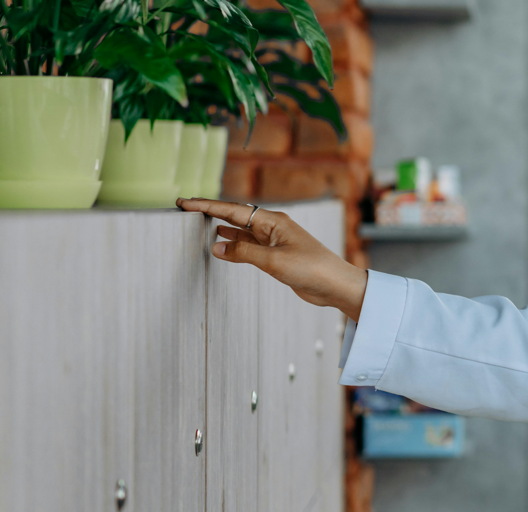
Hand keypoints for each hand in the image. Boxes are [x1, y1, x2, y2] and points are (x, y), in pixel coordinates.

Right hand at [177, 198, 367, 320]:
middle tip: (187, 209)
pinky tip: (223, 242)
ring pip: (242, 231)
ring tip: (200, 223)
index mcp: (273, 221)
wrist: (335, 285)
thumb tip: (216, 247)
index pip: (233, 210)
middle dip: (211, 212)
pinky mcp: (278, 255)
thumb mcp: (273, 261)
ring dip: (222, 227)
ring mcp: (275, 241)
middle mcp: (273, 227)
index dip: (207, 206)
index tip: (185, 202)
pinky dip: (235, 243)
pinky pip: (250, 245)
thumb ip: (243, 253)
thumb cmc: (311, 269)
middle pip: (236, 216)